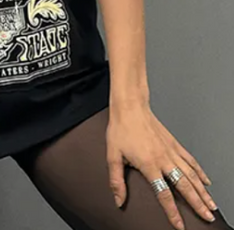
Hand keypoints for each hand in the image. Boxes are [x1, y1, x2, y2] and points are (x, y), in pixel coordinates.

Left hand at [106, 104, 216, 229]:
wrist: (130, 106)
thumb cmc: (121, 128)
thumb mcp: (113, 156)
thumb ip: (116, 181)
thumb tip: (118, 200)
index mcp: (149, 164)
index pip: (164, 194)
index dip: (172, 212)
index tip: (180, 225)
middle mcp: (163, 158)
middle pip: (185, 186)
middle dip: (197, 204)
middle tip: (207, 217)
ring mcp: (170, 150)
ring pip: (191, 174)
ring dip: (202, 191)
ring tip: (211, 205)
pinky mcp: (174, 143)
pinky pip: (190, 160)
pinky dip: (199, 171)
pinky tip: (205, 180)